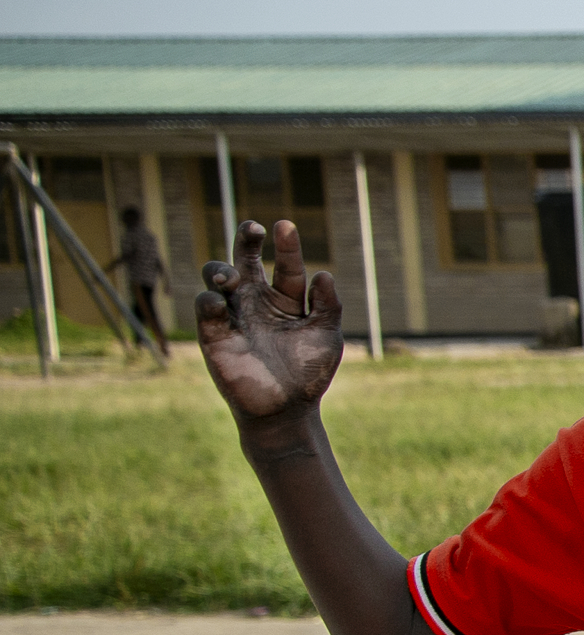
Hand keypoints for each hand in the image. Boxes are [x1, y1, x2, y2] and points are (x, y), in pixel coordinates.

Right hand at [196, 220, 343, 429]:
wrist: (286, 409)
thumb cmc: (308, 373)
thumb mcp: (326, 337)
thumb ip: (328, 306)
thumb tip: (323, 273)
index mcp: (286, 300)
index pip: (285, 265)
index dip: (286, 245)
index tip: (285, 225)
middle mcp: (257, 301)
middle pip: (245, 259)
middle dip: (245, 240)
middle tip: (252, 229)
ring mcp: (234, 315)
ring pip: (217, 277)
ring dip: (221, 268)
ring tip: (233, 277)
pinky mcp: (214, 334)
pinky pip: (205, 308)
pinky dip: (209, 300)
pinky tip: (220, 302)